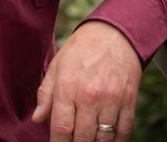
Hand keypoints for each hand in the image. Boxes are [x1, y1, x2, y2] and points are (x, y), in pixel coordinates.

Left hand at [30, 20, 140, 141]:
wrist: (115, 34)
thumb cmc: (81, 50)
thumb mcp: (57, 66)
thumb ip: (46, 94)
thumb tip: (37, 118)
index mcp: (68, 88)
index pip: (62, 128)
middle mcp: (90, 97)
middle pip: (83, 138)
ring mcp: (112, 100)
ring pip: (104, 139)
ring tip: (88, 140)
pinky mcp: (129, 101)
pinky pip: (124, 131)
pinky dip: (116, 140)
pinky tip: (107, 139)